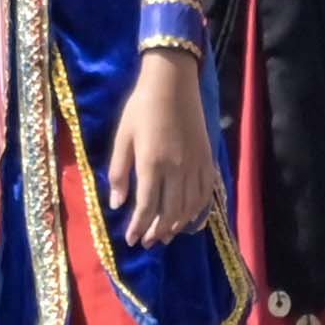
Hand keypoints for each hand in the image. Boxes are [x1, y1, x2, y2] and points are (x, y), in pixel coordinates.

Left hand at [109, 52, 220, 244]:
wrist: (173, 82)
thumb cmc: (141, 107)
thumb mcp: (123, 137)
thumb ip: (119, 172)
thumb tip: (118, 204)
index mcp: (152, 164)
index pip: (146, 207)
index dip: (138, 227)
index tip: (131, 240)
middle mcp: (176, 169)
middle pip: (169, 212)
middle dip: (157, 232)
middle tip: (148, 242)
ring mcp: (195, 165)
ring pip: (189, 207)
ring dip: (176, 226)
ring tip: (165, 236)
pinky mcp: (207, 160)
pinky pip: (206, 194)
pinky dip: (198, 212)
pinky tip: (190, 221)